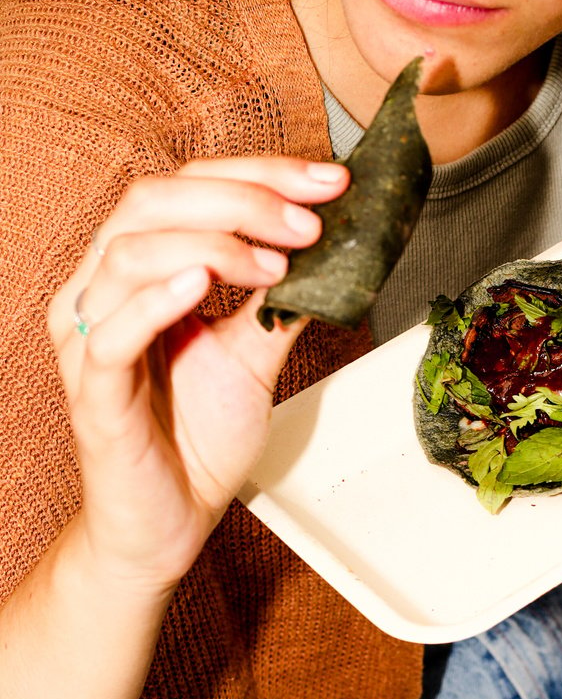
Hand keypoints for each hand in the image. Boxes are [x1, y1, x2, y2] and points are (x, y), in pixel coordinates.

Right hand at [48, 155, 349, 596]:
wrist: (172, 524)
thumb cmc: (195, 441)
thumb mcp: (252, 358)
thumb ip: (278, 304)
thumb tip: (334, 252)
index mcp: (136, 272)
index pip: (187, 189)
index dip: (258, 175)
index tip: (329, 181)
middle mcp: (102, 292)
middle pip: (153, 202)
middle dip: (242, 199)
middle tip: (310, 221)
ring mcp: (89, 340)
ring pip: (128, 253)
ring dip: (212, 243)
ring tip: (274, 262)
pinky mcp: (92, 394)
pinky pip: (110, 334)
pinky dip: (156, 300)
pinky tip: (203, 285)